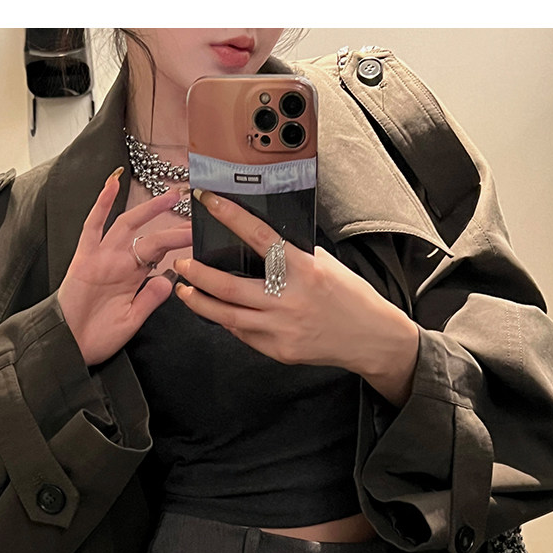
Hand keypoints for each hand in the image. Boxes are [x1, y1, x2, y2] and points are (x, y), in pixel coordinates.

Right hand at [58, 169, 191, 366]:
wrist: (69, 345)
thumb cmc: (97, 336)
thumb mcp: (131, 320)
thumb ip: (149, 299)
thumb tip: (169, 278)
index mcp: (132, 278)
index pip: (160, 253)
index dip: (179, 242)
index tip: (199, 233)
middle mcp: (119, 263)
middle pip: (149, 236)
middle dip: (171, 224)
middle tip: (193, 211)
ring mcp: (101, 257)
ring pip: (126, 225)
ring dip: (147, 209)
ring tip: (169, 196)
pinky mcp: (83, 258)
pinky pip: (92, 226)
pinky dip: (101, 205)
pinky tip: (112, 184)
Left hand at [173, 190, 419, 406]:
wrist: (370, 338)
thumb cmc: (350, 297)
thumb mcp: (325, 265)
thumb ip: (293, 256)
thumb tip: (259, 243)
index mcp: (304, 270)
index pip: (259, 236)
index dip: (230, 217)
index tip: (208, 202)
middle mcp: (289, 300)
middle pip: (229, 286)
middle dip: (198, 274)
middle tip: (182, 263)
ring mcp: (282, 328)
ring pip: (228, 316)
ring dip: (200, 302)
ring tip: (185, 291)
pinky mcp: (279, 350)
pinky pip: (244, 335)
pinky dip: (228, 322)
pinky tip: (217, 312)